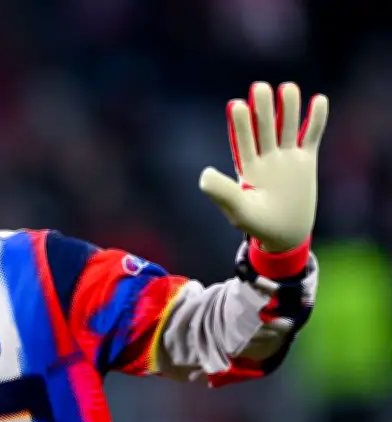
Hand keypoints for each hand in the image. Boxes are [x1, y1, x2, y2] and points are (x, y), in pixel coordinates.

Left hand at [199, 82, 328, 251]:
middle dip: (262, 109)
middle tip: (259, 86)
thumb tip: (205, 173)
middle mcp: (264, 157)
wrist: (284, 233)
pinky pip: (311, 136)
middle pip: (264, 128)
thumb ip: (222, 192)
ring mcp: (285, 157)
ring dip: (288, 108)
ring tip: (288, 87)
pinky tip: (318, 100)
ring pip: (287, 127)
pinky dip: (315, 119)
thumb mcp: (238, 209)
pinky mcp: (305, 161)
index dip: (239, 124)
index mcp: (246, 167)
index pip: (242, 141)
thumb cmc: (257, 223)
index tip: (235, 105)